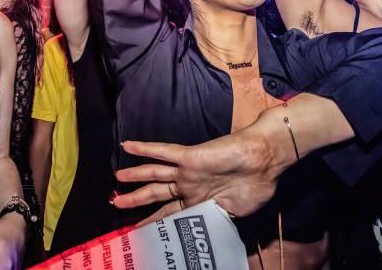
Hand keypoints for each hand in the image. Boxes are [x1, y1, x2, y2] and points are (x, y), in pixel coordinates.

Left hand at [114, 125, 280, 223]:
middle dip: (136, 200)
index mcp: (199, 201)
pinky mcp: (189, 157)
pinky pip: (163, 151)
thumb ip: (214, 221)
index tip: (137, 230)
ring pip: (154, 173)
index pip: (170, 213)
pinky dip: (145, 148)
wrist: (265, 160)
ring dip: (134, 176)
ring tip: (117, 178)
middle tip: (116, 205)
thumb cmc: (255, 186)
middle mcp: (189, 186)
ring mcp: (187, 172)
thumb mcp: (233, 213)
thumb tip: (202, 235)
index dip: (154, 221)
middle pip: (156, 194)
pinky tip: (128, 145)